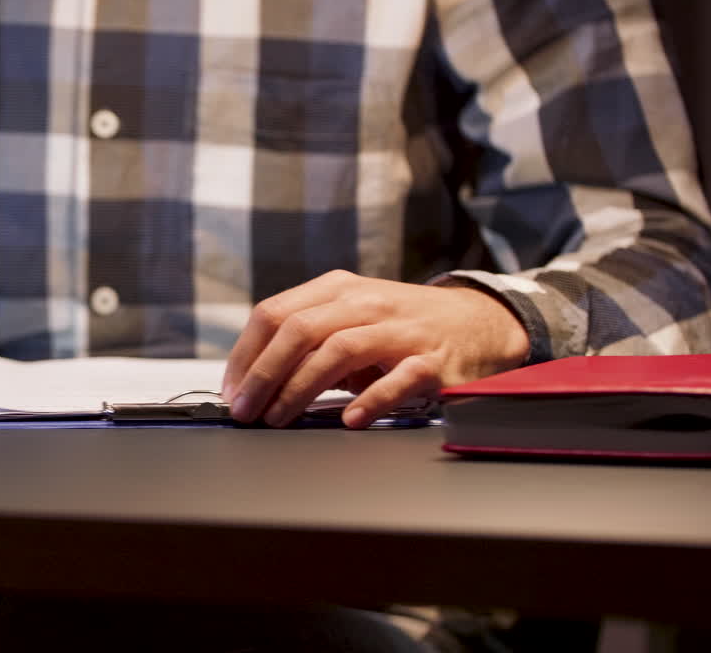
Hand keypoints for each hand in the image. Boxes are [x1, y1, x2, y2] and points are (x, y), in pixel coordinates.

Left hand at [221, 270, 529, 428]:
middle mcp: (365, 303)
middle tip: (244, 410)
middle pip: (298, 330)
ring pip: (338, 350)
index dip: (245, 354)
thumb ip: (307, 343)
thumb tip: (253, 384)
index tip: (231, 390)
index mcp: (337, 290)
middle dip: (263, 373)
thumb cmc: (402, 327)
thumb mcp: (351, 320)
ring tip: (279, 418)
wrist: (480, 322)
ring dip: (300, 388)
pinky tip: (350, 419)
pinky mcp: (433, 360)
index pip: (274, 313)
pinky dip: (371, 400)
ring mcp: (400, 330)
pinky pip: (398, 379)